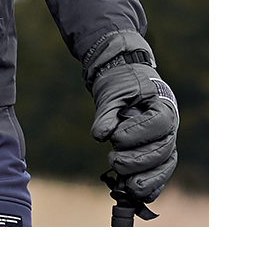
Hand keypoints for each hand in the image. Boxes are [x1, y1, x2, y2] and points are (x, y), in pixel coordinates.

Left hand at [91, 62, 178, 202]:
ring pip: (164, 165)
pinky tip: (137, 193)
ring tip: (126, 185)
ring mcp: (166, 140)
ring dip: (146, 178)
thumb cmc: (121, 82)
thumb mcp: (111, 91)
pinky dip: (151, 185)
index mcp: (163, 105)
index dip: (138, 133)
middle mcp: (170, 126)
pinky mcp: (157, 153)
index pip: (158, 123)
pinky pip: (160, 172)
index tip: (115, 138)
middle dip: (138, 160)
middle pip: (163, 149)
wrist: (125, 76)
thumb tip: (99, 135)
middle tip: (113, 160)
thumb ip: (106, 112)